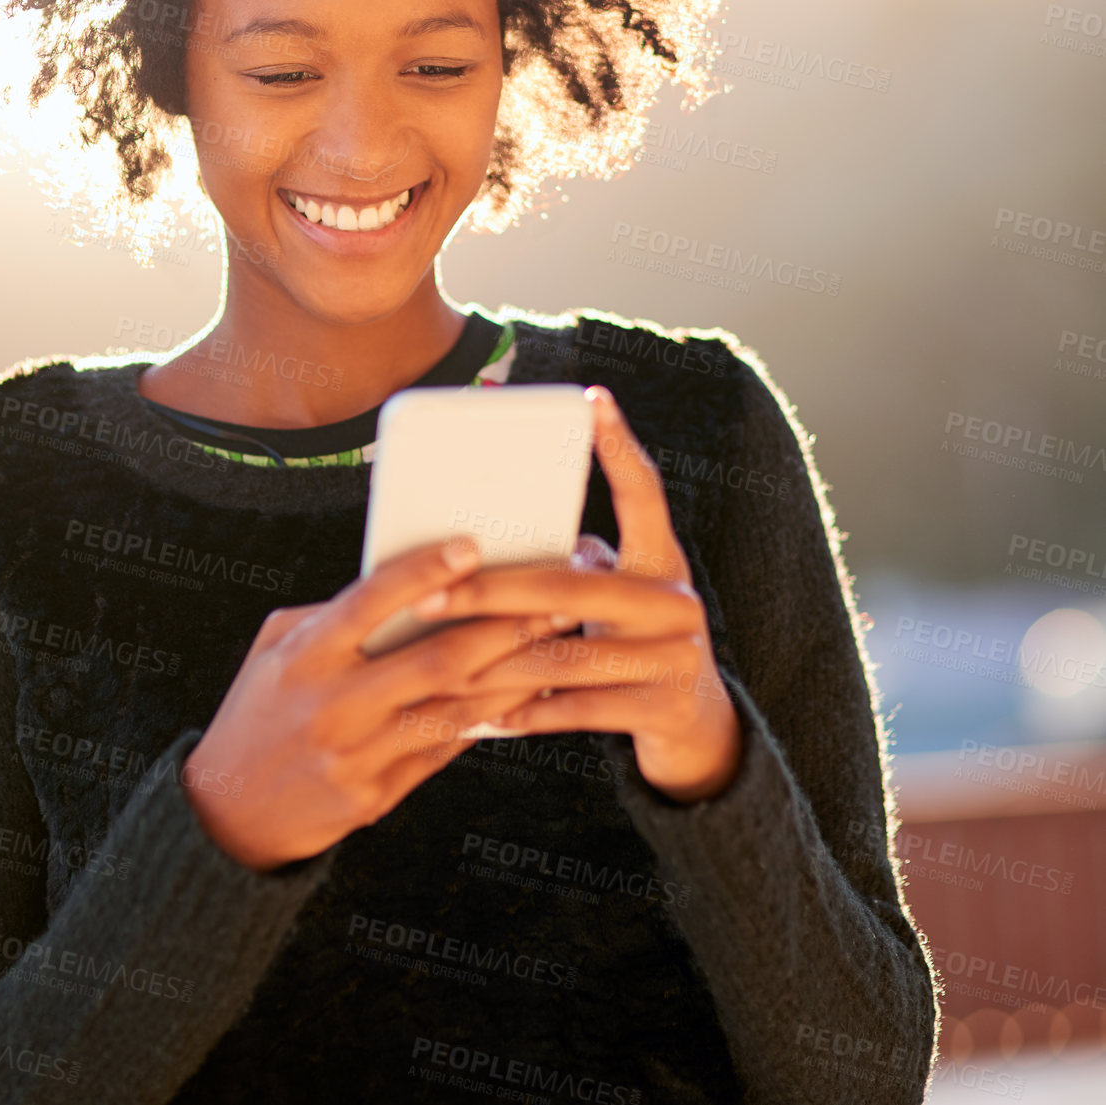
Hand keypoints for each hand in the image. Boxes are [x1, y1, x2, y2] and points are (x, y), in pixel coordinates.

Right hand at [182, 537, 562, 870]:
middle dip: (502, 627)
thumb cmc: (257, 711)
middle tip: (551, 600)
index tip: (471, 546)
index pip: (370, 603)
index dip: (424, 572)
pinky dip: (488, 719)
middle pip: (435, 659)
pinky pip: (445, 749)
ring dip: (513, 674)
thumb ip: (332, 614)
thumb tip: (409, 586)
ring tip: (555, 644)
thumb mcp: (274, 648)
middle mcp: (333, 705)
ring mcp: (357, 756)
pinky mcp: (376, 796)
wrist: (226, 815)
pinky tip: (524, 694)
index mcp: (305, 657)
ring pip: (453, 708)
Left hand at [409, 386, 742, 801]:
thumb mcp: (621, 598)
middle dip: (489, 593)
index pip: (644, 493)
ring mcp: (676, 656)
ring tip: (439, 668)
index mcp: (662, 561)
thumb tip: (500, 541)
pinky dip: (526, 713)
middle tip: (429, 597)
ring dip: (495, 666)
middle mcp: (677, 601)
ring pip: (565, 656)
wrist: (699, 728)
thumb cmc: (634, 644)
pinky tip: (484, 716)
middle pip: (568, 587)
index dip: (619, 446)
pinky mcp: (665, 709)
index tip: (592, 399)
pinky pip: (578, 709)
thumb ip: (581, 566)